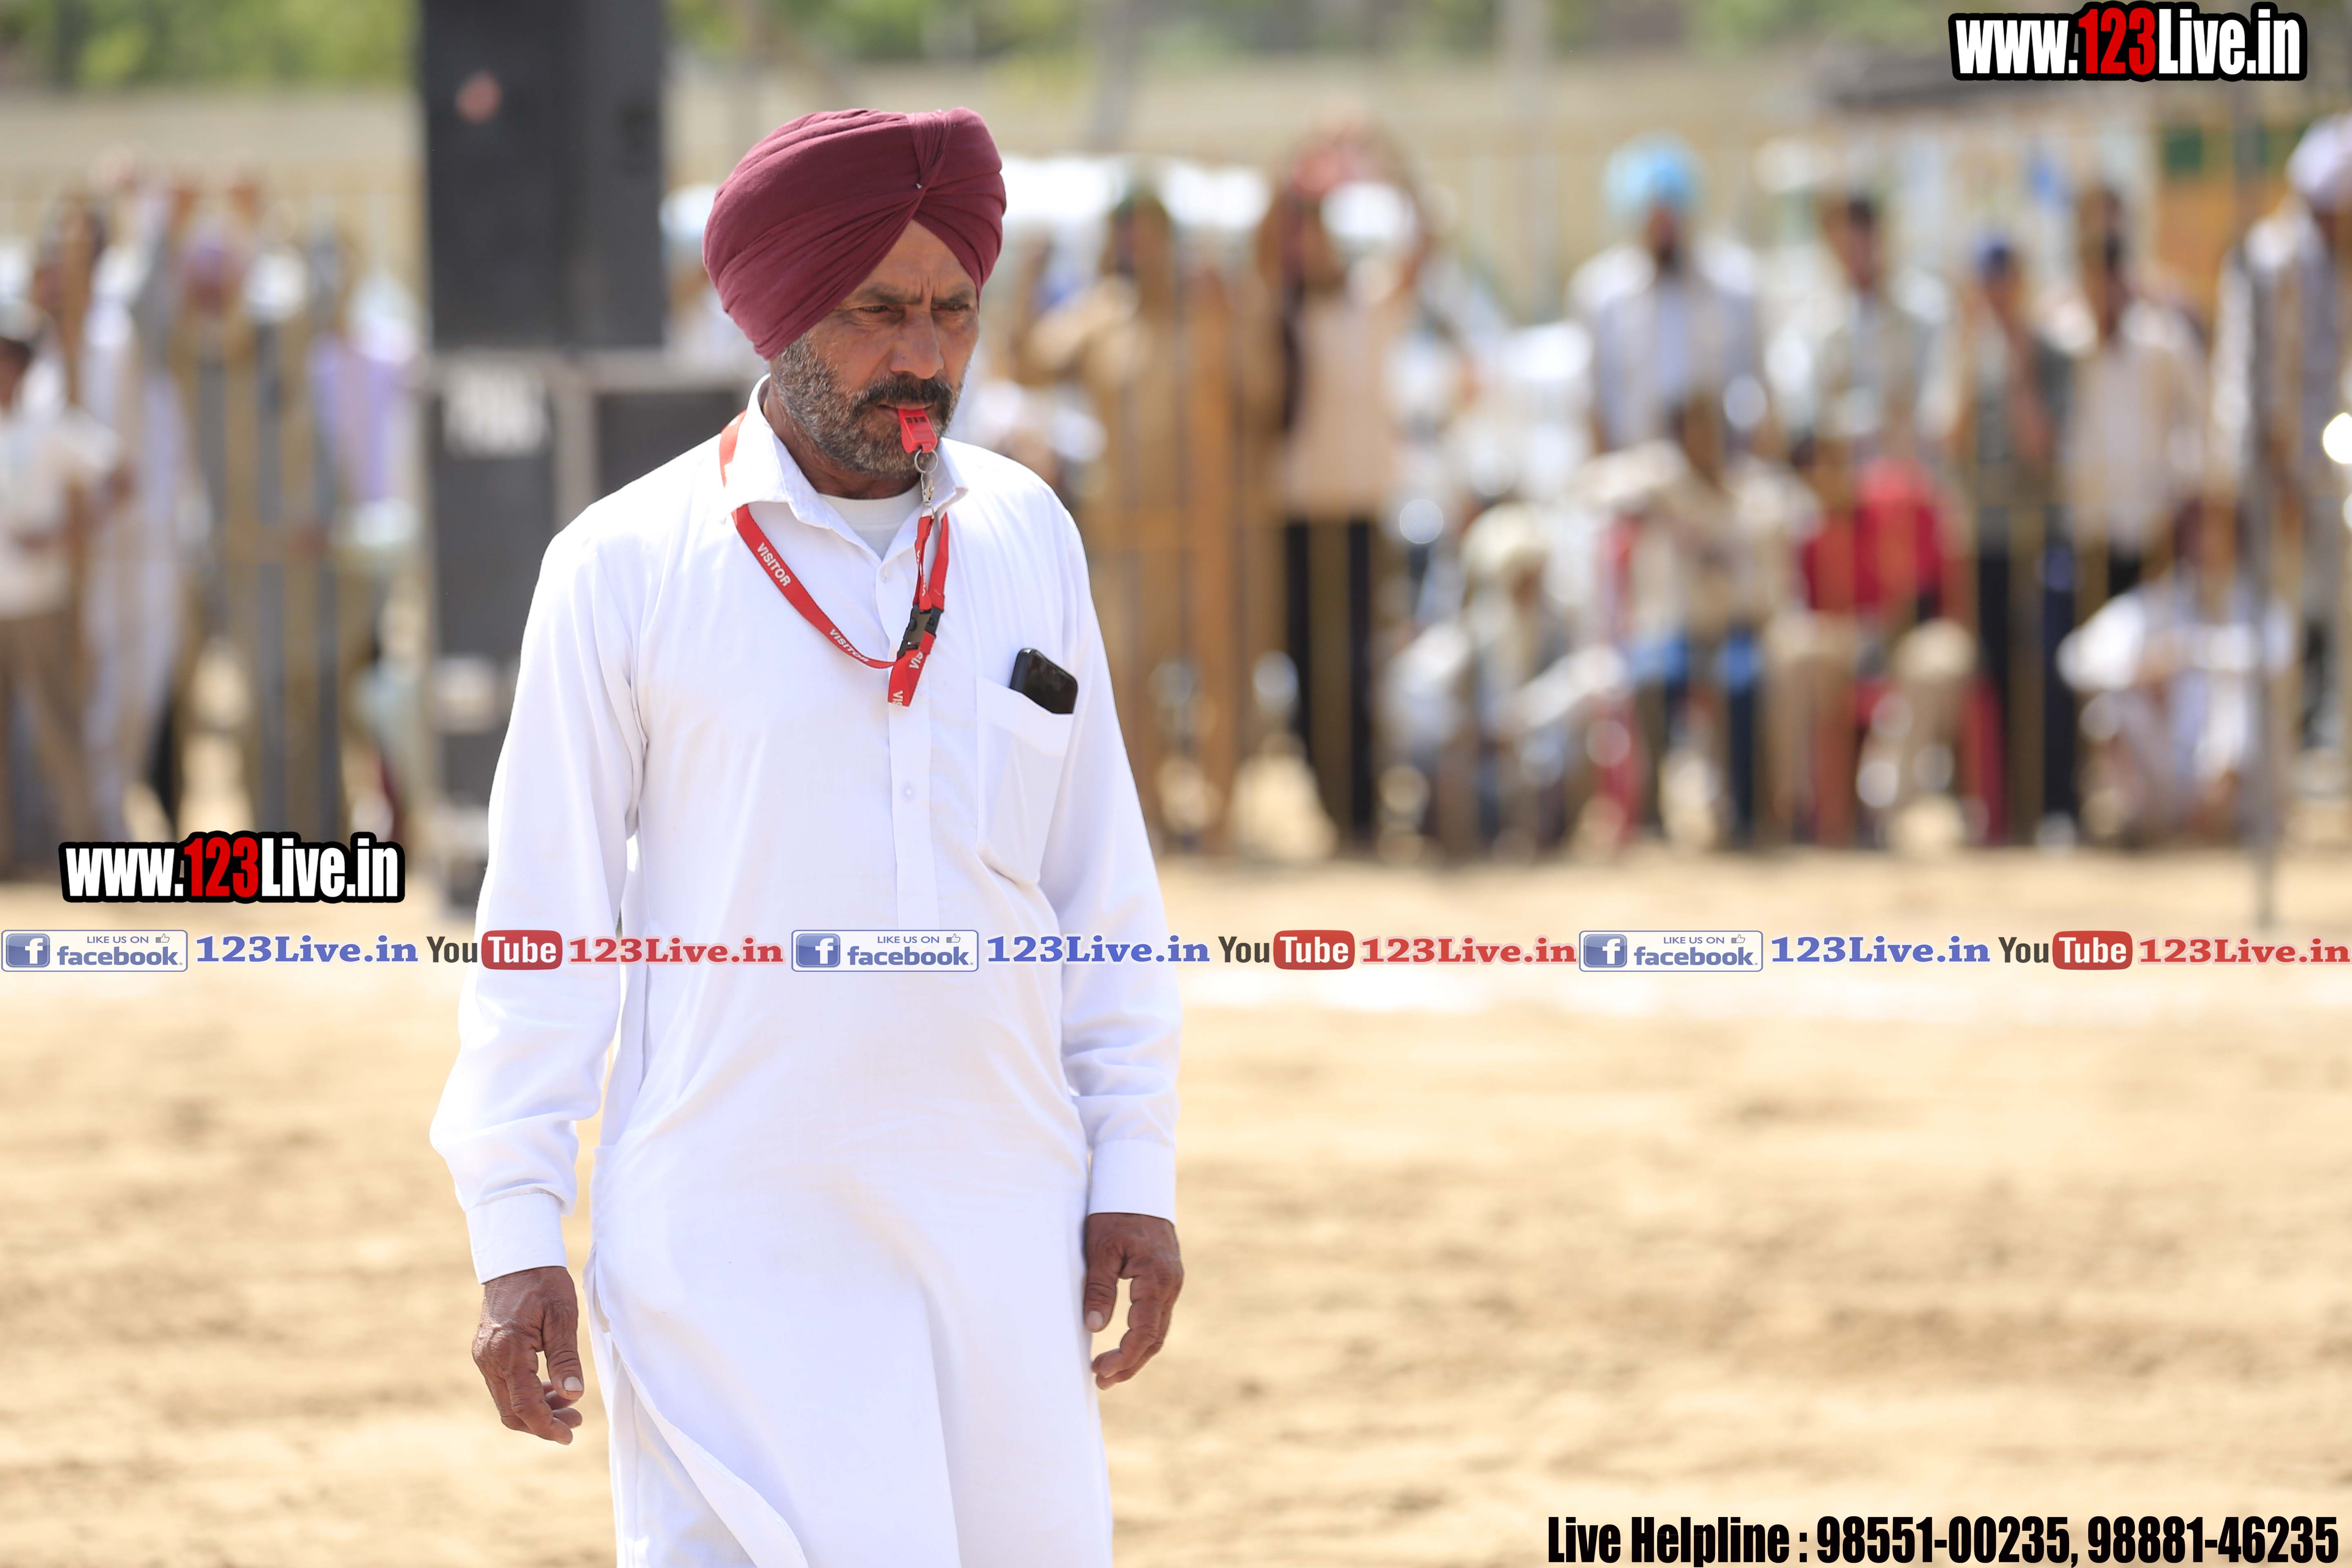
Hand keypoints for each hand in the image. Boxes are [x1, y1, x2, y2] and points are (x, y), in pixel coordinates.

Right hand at [472, 1264, 587, 1443]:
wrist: (515, 1257)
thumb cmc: (543, 1282)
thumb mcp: (562, 1316)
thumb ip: (565, 1358)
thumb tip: (572, 1396)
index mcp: (507, 1352)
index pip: (524, 1406)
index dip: (547, 1426)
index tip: (569, 1436)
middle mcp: (488, 1359)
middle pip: (511, 1411)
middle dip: (542, 1423)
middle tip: (575, 1423)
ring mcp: (483, 1356)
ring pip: (506, 1401)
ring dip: (535, 1410)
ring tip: (568, 1407)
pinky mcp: (486, 1352)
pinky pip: (503, 1385)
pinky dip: (525, 1394)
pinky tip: (550, 1389)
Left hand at [1081, 1212, 1181, 1389]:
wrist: (1137, 1184)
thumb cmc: (1114, 1212)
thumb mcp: (1100, 1247)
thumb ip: (1099, 1288)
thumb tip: (1093, 1327)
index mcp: (1156, 1277)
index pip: (1144, 1332)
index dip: (1124, 1358)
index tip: (1099, 1372)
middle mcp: (1171, 1284)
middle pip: (1155, 1338)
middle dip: (1130, 1364)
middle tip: (1100, 1380)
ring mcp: (1172, 1282)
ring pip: (1158, 1329)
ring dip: (1136, 1353)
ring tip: (1107, 1371)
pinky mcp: (1166, 1279)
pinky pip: (1158, 1316)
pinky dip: (1142, 1336)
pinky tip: (1123, 1344)